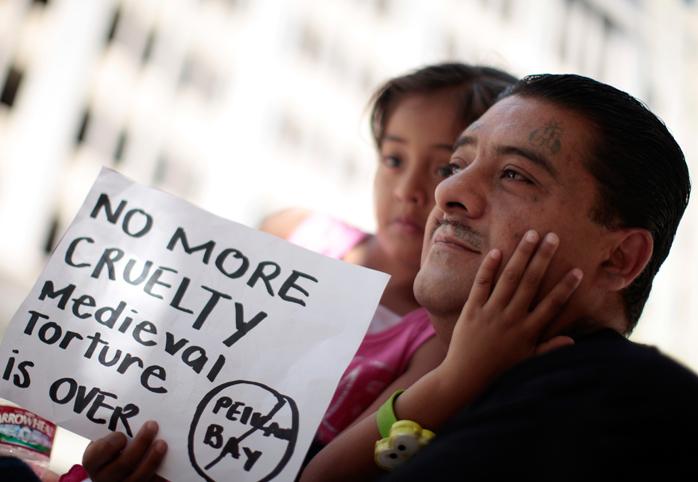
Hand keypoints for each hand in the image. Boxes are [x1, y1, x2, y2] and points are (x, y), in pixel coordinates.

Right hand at [82, 421, 166, 481]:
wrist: (118, 466)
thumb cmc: (114, 445)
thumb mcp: (107, 436)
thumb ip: (116, 426)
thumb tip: (134, 404)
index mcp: (93, 462)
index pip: (96, 455)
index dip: (110, 445)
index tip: (122, 435)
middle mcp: (105, 478)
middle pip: (123, 464)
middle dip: (140, 444)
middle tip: (152, 425)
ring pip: (138, 477)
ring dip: (152, 460)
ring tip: (162, 444)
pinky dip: (161, 474)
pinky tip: (170, 460)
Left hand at [442, 230, 582, 388]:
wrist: (466, 377)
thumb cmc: (500, 370)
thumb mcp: (528, 361)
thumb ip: (549, 348)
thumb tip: (572, 340)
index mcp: (528, 331)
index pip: (552, 304)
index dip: (565, 287)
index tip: (577, 270)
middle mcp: (511, 318)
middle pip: (531, 282)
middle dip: (543, 258)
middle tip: (553, 237)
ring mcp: (490, 312)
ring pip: (508, 278)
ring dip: (521, 254)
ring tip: (531, 235)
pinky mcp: (471, 310)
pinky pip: (481, 284)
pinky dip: (489, 267)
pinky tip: (497, 251)